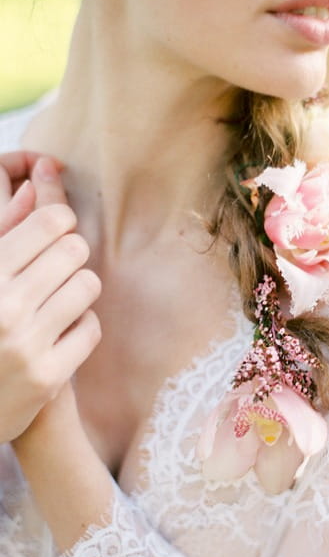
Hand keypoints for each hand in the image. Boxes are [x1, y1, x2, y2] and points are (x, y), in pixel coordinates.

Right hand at [0, 152, 101, 442]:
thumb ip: (5, 228)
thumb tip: (39, 179)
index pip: (50, 221)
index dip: (59, 221)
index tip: (55, 232)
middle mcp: (1, 304)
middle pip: (74, 249)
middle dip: (69, 255)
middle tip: (56, 269)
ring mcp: (25, 343)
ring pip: (87, 286)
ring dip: (77, 290)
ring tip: (58, 299)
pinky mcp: (47, 377)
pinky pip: (91, 328)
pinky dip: (80, 327)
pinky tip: (60, 333)